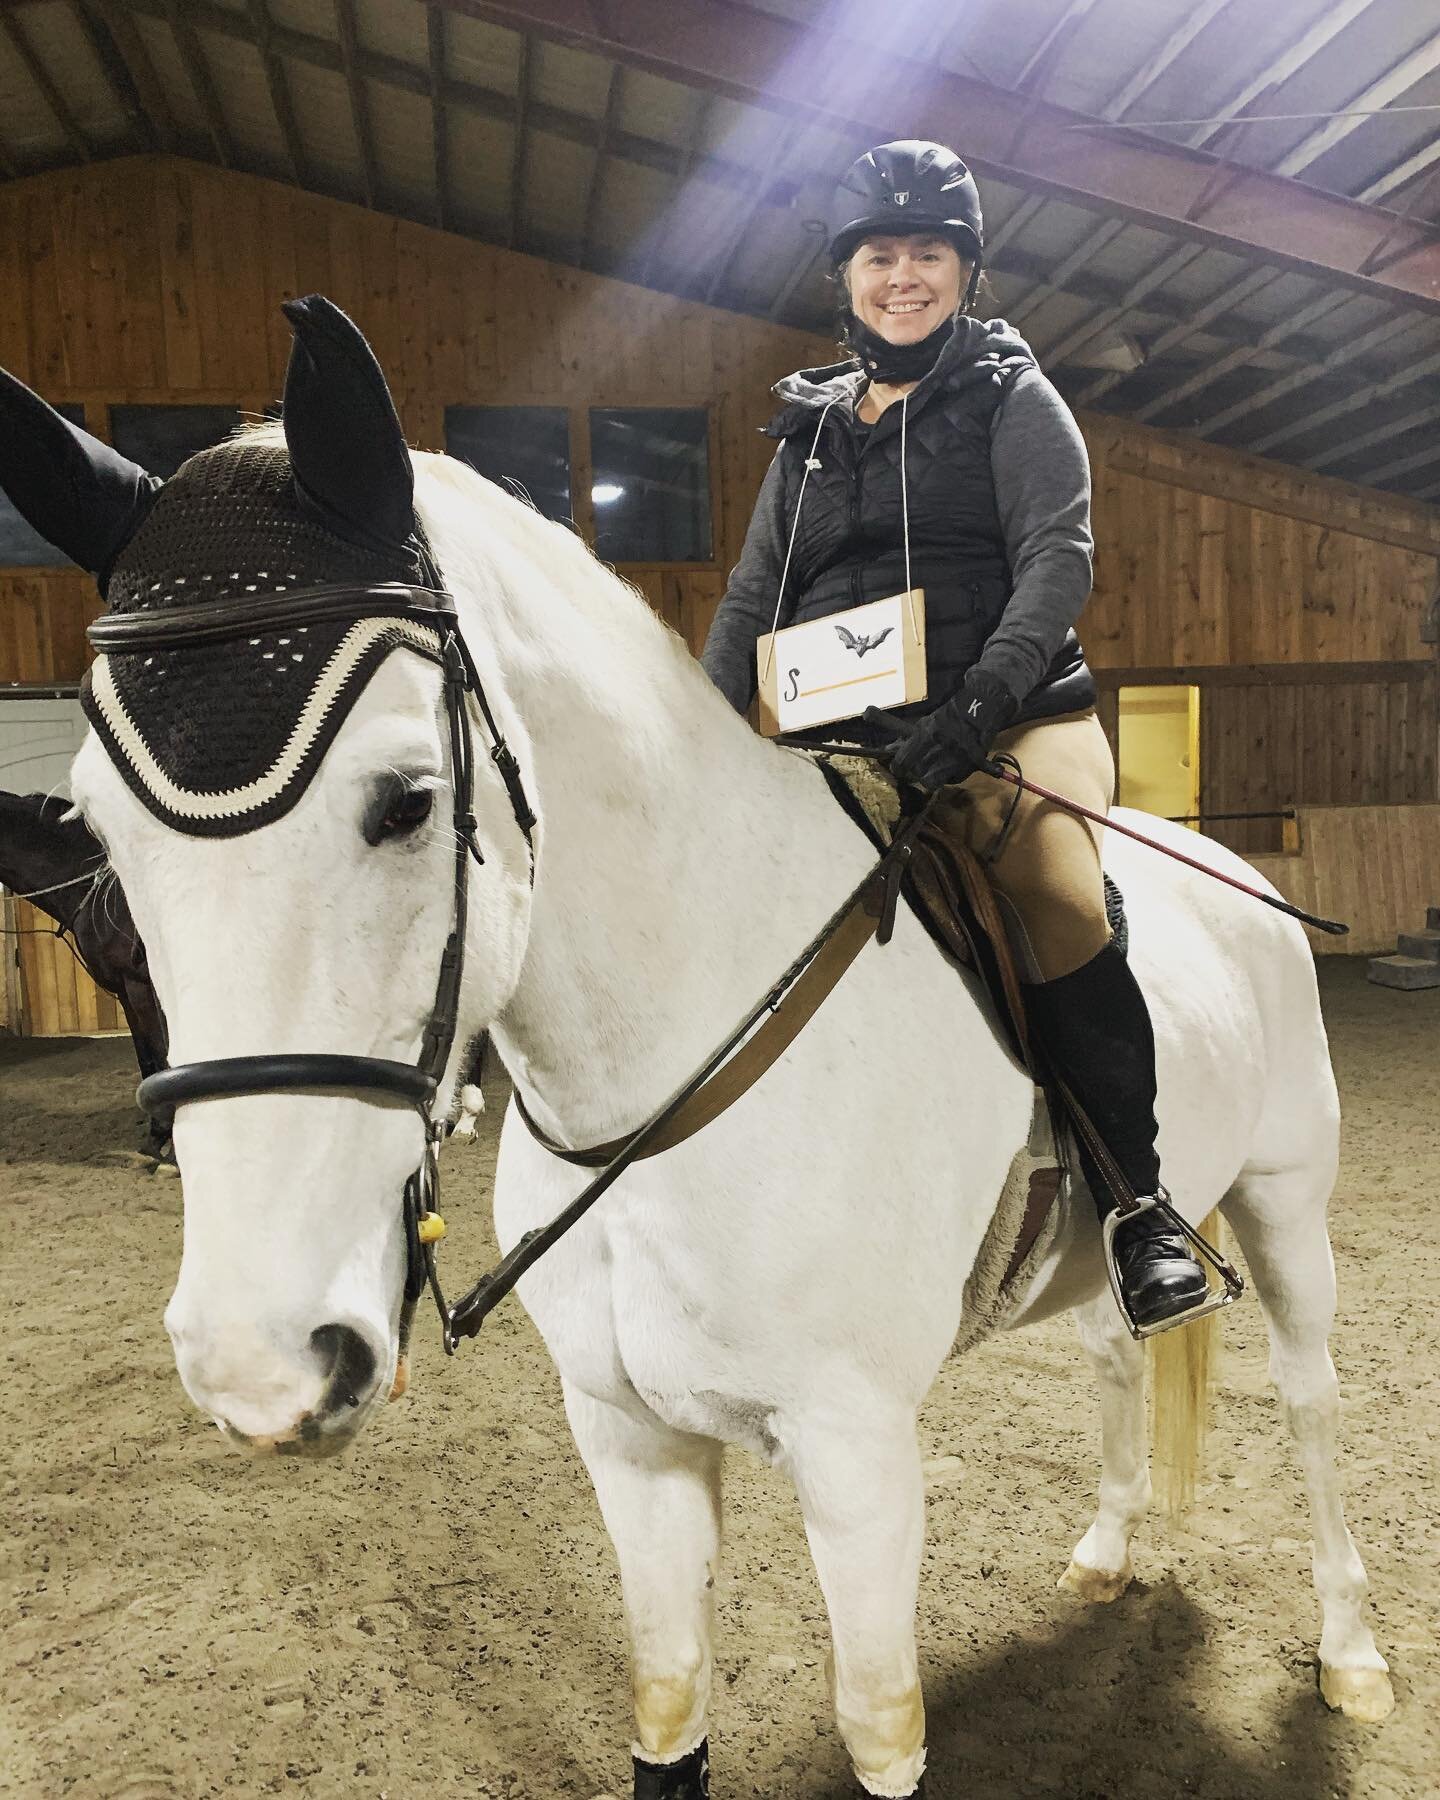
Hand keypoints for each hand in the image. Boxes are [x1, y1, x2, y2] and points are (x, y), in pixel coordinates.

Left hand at [864, 667, 1018, 790]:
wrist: (983, 707)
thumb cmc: (950, 714)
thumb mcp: (926, 722)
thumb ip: (910, 739)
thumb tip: (889, 751)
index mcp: (927, 733)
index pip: (903, 761)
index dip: (898, 768)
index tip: (898, 769)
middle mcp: (941, 747)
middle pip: (917, 773)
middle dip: (915, 772)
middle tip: (916, 768)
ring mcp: (957, 758)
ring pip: (933, 782)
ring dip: (930, 778)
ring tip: (932, 771)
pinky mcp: (971, 765)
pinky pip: (952, 780)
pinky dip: (949, 776)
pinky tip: (950, 767)